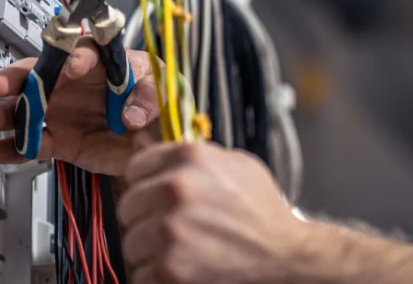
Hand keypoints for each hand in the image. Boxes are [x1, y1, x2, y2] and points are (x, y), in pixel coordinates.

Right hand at [0, 39, 160, 175]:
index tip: (73, 67)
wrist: (159, 140)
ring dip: (5, 115)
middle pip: (40, 74)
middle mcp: (76, 84)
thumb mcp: (164, 90)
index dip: (76, 57)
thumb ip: (148, 97)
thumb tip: (132, 113)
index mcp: (102, 63)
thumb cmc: (160, 101)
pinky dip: (12, 149)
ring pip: (28, 109)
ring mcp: (65, 112)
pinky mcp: (62, 140)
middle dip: (17, 78)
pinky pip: (33, 143)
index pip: (83, 52)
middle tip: (0, 85)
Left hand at [118, 141, 307, 283]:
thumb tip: (146, 141)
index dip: (145, 183)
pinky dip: (157, 276)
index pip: (136, 166)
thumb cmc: (262, 211)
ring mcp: (170, 229)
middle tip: (171, 226)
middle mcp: (176, 188)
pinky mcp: (169, 268)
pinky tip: (184, 268)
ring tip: (181, 249)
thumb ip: (193, 155)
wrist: (284, 254)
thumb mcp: (236, 164)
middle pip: (128, 205)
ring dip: (150, 249)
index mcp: (191, 157)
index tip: (154, 194)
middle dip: (146, 217)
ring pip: (131, 241)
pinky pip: (140, 273)